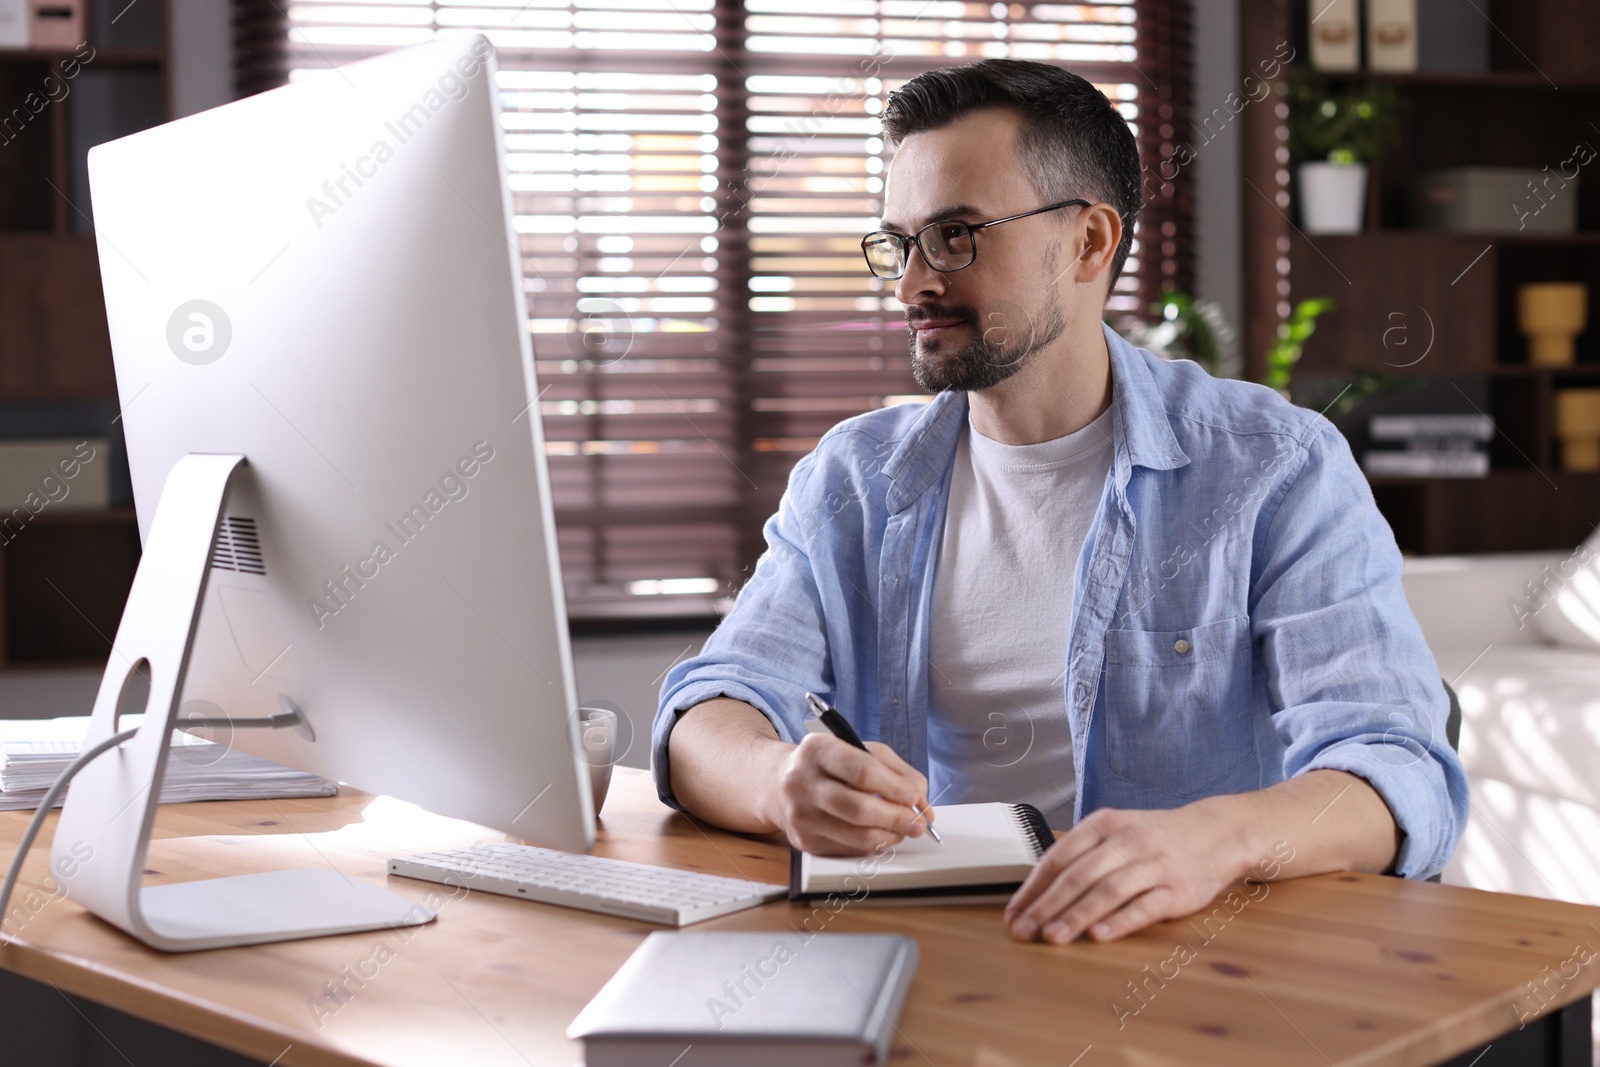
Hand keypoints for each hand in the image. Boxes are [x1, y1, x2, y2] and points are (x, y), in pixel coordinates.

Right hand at [765, 733, 933, 855]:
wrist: (779, 784)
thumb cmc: (829, 766)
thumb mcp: (860, 750)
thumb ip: (895, 770)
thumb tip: (921, 801)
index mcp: (817, 750)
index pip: (861, 771)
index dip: (894, 787)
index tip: (914, 797)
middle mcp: (802, 782)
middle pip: (858, 808)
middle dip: (896, 818)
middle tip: (919, 823)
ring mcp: (800, 815)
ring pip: (855, 834)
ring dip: (890, 835)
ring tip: (905, 830)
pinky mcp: (803, 841)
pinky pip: (848, 849)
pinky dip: (873, 845)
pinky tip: (882, 835)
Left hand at [1003, 801, 1246, 943]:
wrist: (1216, 834)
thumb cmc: (1155, 838)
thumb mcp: (1116, 831)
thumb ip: (1081, 854)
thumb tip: (1037, 890)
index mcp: (1105, 824)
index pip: (1059, 857)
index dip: (1033, 887)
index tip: (1015, 912)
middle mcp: (1128, 840)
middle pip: (1079, 875)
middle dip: (1046, 906)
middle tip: (1025, 931)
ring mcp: (1155, 864)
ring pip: (1108, 891)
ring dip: (1077, 916)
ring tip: (1053, 937)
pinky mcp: (1178, 889)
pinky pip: (1145, 906)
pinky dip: (1120, 921)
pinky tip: (1099, 936)